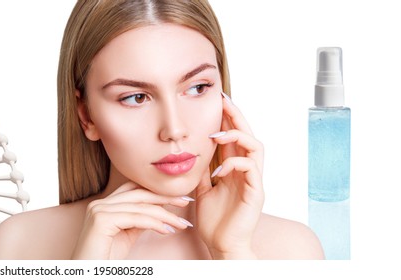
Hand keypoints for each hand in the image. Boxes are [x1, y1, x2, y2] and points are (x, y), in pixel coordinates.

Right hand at [71, 182, 192, 258]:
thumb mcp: (127, 235)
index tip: (178, 197)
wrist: (87, 273)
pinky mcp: (101, 220)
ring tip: (181, 223)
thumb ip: (139, 221)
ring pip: (139, 207)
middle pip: (138, 193)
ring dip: (165, 215)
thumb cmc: (104, 259)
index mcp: (104, 204)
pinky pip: (135, 218)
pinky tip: (167, 230)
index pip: (134, 189)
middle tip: (186, 201)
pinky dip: (154, 224)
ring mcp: (98, 210)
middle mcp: (99, 203)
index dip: (157, 191)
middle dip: (165, 197)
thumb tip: (159, 212)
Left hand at [195, 92, 264, 258]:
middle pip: (248, 135)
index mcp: (234, 169)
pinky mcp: (256, 193)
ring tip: (217, 135)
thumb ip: (202, 171)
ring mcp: (253, 181)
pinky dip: (234, 163)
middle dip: (236, 116)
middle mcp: (247, 172)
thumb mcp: (202, 190)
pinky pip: (251, 169)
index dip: (227, 119)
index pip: (234, 137)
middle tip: (223, 101)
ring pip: (256, 147)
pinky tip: (218, 169)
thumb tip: (192, 152)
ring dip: (237, 136)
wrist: (221, 245)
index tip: (216, 102)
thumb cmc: (214, 221)